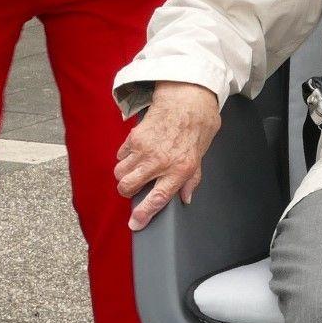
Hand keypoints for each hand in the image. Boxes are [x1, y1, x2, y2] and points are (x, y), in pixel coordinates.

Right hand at [116, 82, 221, 228]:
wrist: (187, 99)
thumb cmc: (197, 126)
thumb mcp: (201, 156)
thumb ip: (192, 179)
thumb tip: (186, 198)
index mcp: (179, 169)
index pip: (157, 199)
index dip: (144, 214)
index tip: (135, 223)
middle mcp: (159, 161)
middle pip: (127, 187)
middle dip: (127, 192)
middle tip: (135, 189)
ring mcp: (144, 149)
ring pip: (120, 173)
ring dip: (124, 176)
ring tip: (136, 171)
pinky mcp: (133, 138)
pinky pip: (120, 156)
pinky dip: (124, 159)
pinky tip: (136, 155)